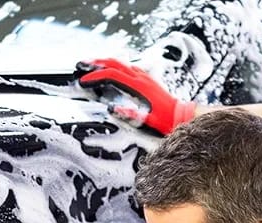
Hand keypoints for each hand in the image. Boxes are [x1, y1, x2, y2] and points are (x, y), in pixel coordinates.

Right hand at [75, 58, 195, 134]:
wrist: (179, 115)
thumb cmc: (164, 119)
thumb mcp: (145, 121)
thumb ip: (129, 114)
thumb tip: (112, 109)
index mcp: (138, 86)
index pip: (112, 75)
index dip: (96, 76)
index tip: (84, 81)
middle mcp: (141, 77)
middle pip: (115, 63)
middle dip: (97, 62)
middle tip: (83, 64)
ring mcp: (144, 76)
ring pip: (121, 63)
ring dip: (106, 62)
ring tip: (93, 65)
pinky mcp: (146, 79)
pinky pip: (128, 67)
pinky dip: (116, 67)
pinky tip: (112, 71)